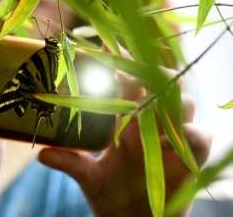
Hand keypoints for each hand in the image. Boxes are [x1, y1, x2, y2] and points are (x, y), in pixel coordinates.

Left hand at [38, 71, 211, 216]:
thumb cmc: (111, 192)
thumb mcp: (88, 176)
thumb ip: (69, 162)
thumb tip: (41, 155)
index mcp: (127, 118)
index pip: (130, 81)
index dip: (123, 64)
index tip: (107, 50)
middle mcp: (151, 121)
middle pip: (161, 81)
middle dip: (148, 71)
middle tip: (126, 73)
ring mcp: (172, 137)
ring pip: (183, 102)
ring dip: (167, 99)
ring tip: (145, 104)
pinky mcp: (190, 158)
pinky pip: (200, 137)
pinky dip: (190, 133)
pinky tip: (170, 139)